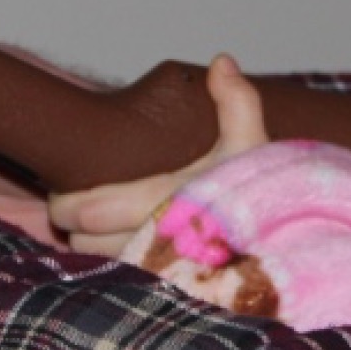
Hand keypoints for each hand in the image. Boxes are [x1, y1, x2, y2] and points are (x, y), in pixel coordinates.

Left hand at [48, 53, 266, 255]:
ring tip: (88, 219)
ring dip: (86, 241)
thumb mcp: (253, 145)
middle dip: (70, 219)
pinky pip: (113, 275)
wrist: (284, 242)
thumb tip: (221, 63)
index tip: (66, 185)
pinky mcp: (161, 286)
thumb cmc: (262, 191)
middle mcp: (161, 244)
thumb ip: (238, 103)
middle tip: (69, 198)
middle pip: (85, 239)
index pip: (92, 211)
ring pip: (95, 260)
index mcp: (172, 205)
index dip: (68, 201)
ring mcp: (159, 270)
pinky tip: (108, 240)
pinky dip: (103, 259)